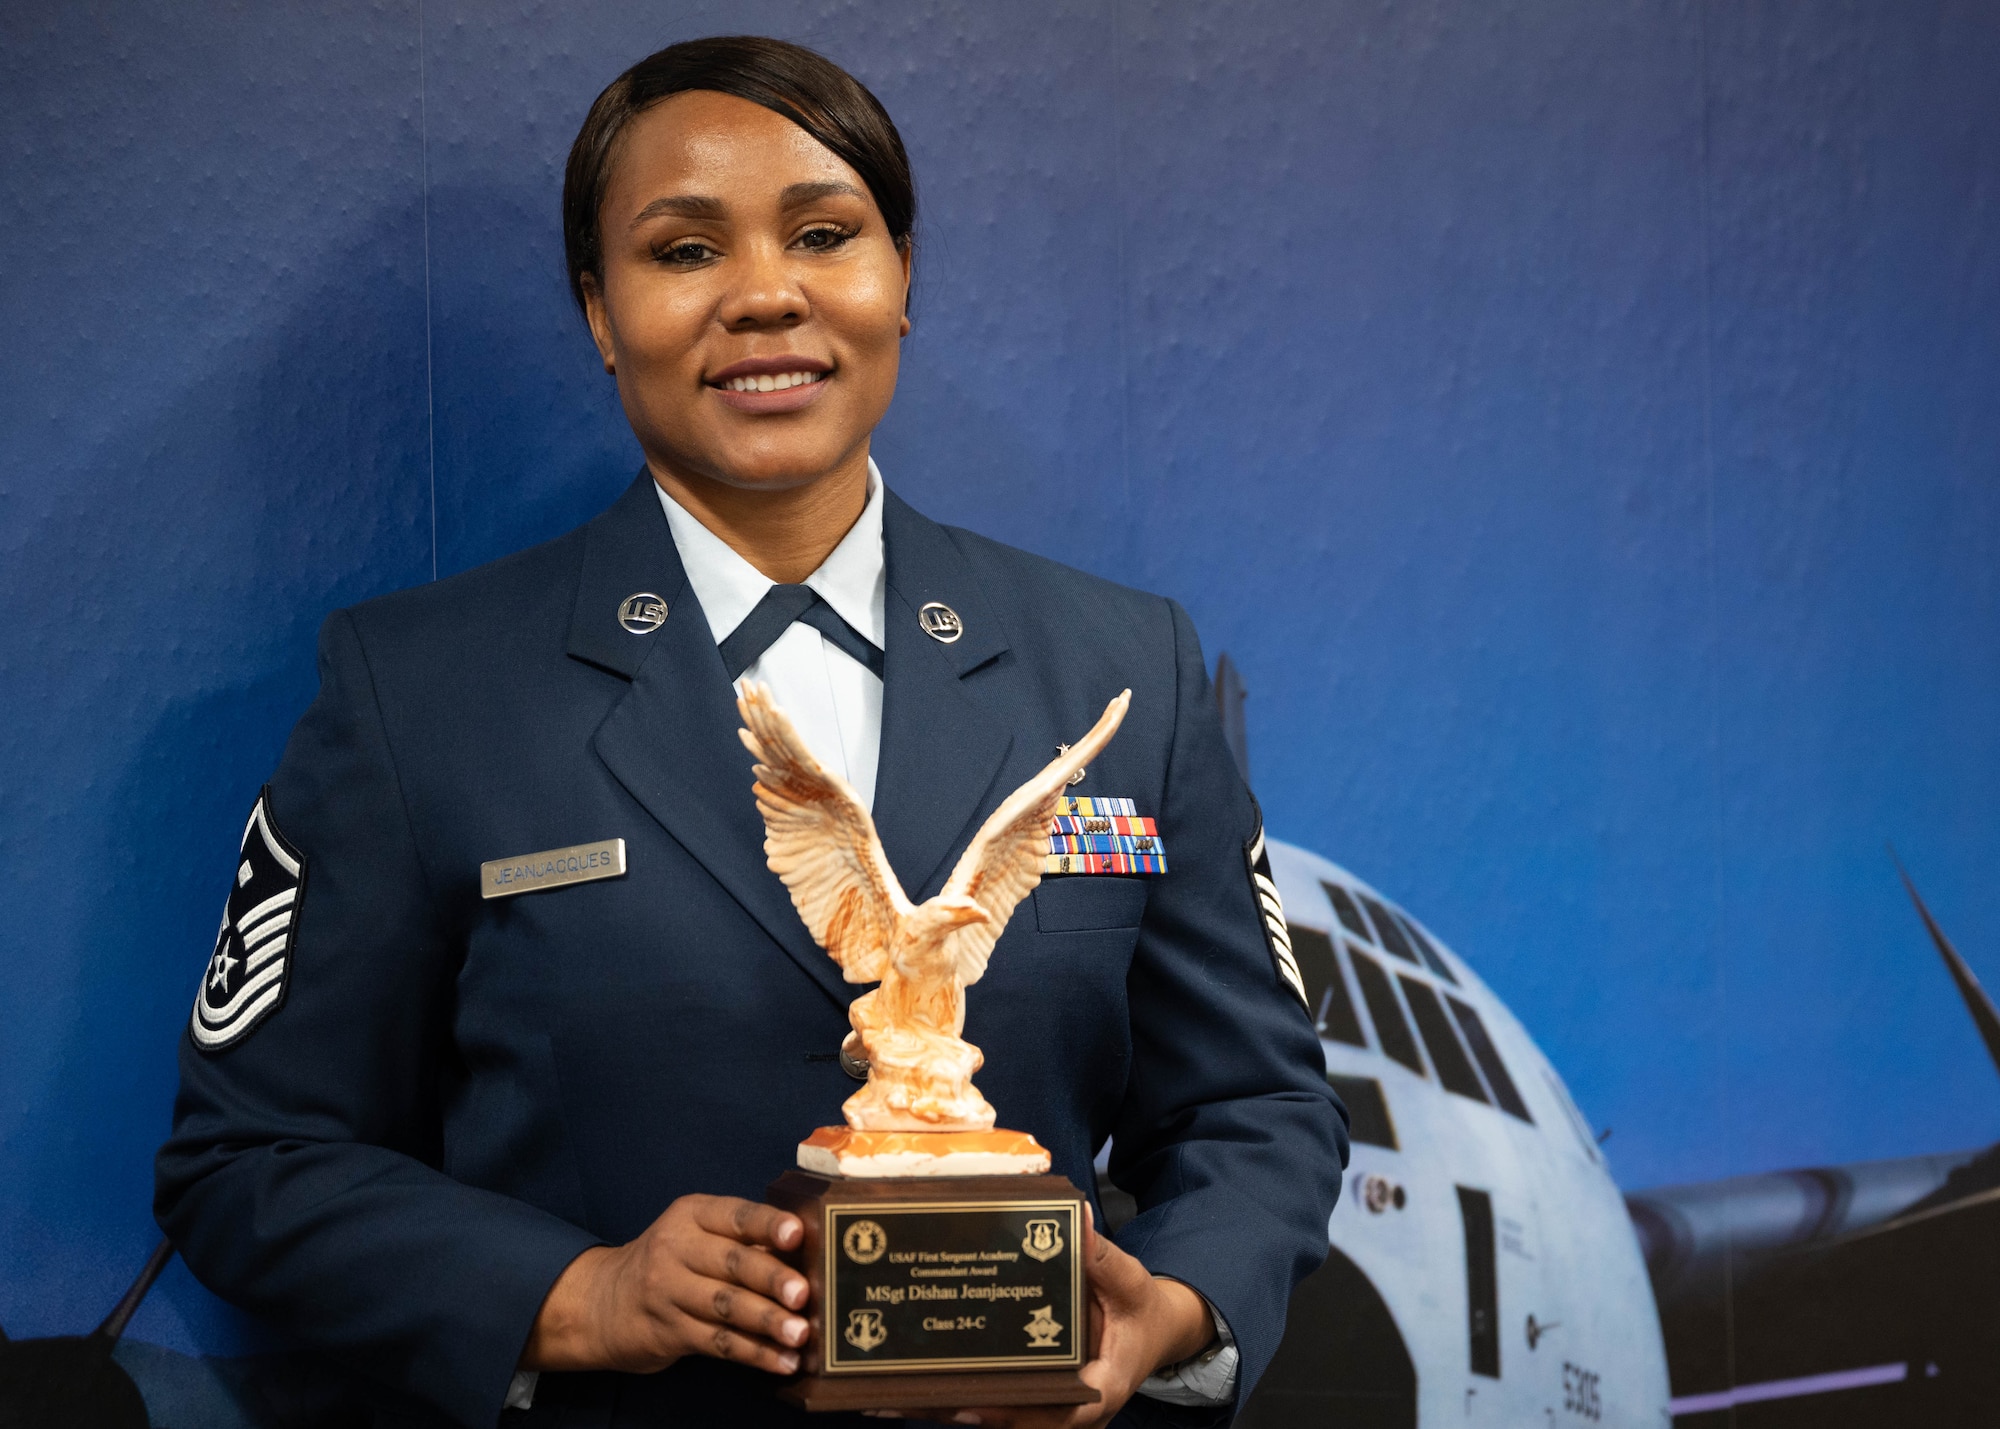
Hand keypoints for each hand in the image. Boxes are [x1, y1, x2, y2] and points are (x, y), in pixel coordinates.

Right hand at [521, 1195, 810, 1376]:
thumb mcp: (696, 1234)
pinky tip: (782, 1362)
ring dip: (767, 1321)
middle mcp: (676, 1248)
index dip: (767, 1224)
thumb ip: (744, 1240)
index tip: (797, 1234)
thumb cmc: (673, 1261)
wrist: (605, 1300)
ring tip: (800, 1334)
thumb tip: (809, 1255)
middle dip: (771, 1278)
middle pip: (730, 1262)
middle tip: (804, 1294)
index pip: (735, 1215)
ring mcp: (668, 1291)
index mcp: (691, 1214)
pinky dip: (754, 1353)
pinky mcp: (668, 1331)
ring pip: (725, 1306)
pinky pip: (718, 1342)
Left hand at [870, 1210, 1214, 1427]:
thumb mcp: (1131, 1280)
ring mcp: (1053, 1406)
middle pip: (1014, 1418)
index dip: (1013, 1412)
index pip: (1060, 1412)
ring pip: (999, 1414)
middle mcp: (1072, 1407)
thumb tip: (1079, 1222)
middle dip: (962, 1411)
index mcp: (1101, 1387)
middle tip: (907, 1397)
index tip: (971, 1406)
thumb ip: (1104, 1258)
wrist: (1154, 1331)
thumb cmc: (1142, 1310)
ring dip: (950, 1407)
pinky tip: (918, 1380)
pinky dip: (962, 1394)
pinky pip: (998, 1400)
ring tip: (893, 1395)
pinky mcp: (1037, 1396)